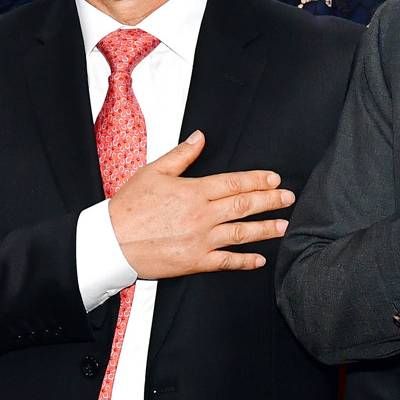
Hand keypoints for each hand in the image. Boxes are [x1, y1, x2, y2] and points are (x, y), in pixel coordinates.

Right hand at [107, 132, 293, 279]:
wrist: (111, 240)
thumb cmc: (128, 206)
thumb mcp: (153, 172)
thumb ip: (181, 155)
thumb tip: (200, 137)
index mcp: (193, 191)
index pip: (233, 183)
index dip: (256, 180)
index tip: (274, 179)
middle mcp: (201, 215)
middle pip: (244, 206)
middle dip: (269, 201)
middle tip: (288, 198)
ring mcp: (200, 240)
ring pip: (241, 233)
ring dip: (265, 229)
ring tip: (283, 225)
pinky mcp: (194, 261)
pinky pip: (225, 262)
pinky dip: (244, 261)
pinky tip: (259, 259)